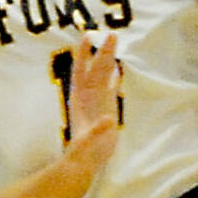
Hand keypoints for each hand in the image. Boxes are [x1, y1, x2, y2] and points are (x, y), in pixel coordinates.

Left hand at [64, 34, 119, 170]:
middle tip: (113, 34)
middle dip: (103, 52)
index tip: (87, 37)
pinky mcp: (106, 108)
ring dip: (109, 60)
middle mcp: (88, 97)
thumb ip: (97, 132)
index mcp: (79, 100)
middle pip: (97, 70)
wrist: (83, 162)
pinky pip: (110, 88)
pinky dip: (114, 76)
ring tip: (115, 42)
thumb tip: (108, 121)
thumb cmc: (83, 153)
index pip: (81, 72)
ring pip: (104, 76)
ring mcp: (97, 101)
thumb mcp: (88, 143)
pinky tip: (118, 67)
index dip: (83, 55)